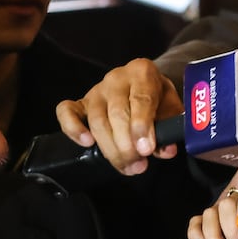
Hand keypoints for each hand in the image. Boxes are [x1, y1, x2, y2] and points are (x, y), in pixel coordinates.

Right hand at [54, 58, 182, 174]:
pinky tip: (86, 143)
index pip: (141, 99)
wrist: (145, 88)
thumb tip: (166, 150)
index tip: (146, 149)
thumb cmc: (158, 100)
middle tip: (138, 165)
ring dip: (110, 148)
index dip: (142, 127)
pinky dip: (73, 128)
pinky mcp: (81, 103)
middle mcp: (117, 78)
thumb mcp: (171, 110)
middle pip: (117, 113)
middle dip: (127, 144)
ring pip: (97, 120)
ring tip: (127, 166)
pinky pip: (66, 111)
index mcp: (142, 72)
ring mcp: (97, 90)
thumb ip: (170, 128)